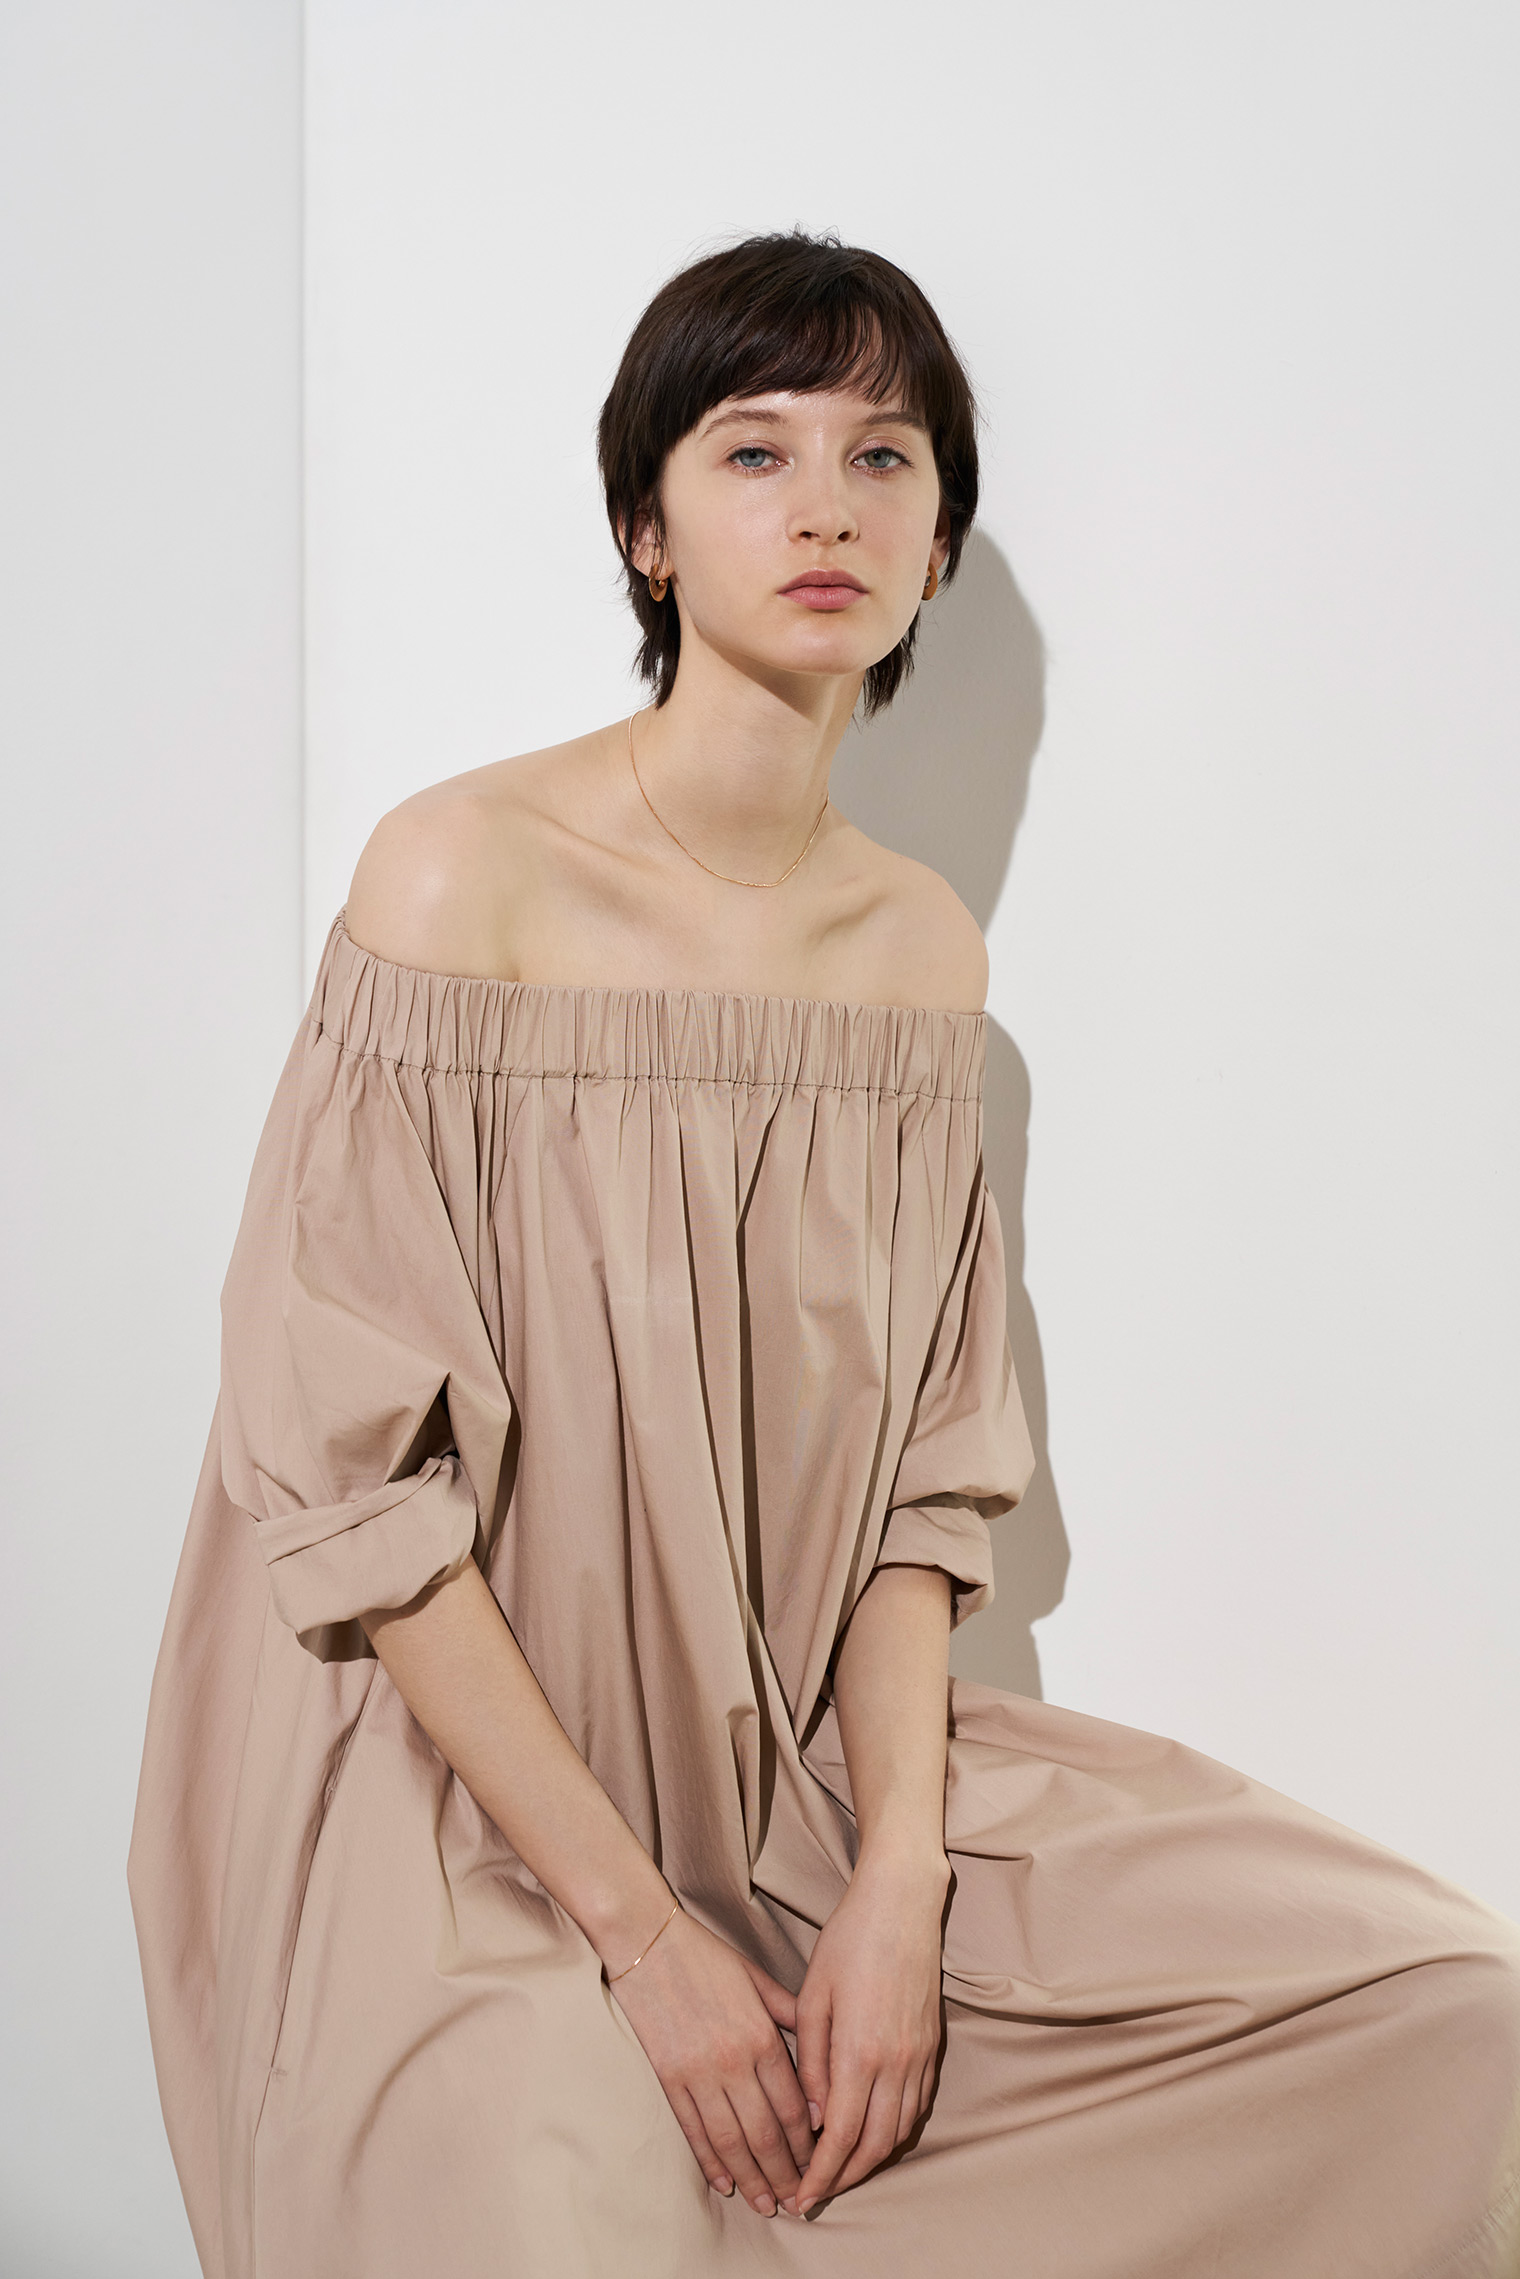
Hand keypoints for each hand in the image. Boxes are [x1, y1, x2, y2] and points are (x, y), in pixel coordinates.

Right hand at [608, 1907, 815, 2217]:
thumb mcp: (759, 1979)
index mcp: (762, 2036)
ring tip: (767, 2205)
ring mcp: (699, 2074)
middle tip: (799, 2202)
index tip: (820, 2166)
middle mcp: (734, 2062)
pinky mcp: (669, 2078)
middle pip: (767, 2135)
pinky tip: (724, 2183)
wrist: (649, 1943)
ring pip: (732, 2142)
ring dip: (753, 2179)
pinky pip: (694, 2130)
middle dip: (786, 2174)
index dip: (808, 2145)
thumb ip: (791, 2016)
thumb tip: (819, 2051)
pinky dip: (710, 2162)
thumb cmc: (708, 1957)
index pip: (793, 2108)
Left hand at [793, 1849, 948, 2214]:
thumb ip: (813, 2063)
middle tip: (817, 2193)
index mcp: (861, 2051)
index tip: (802, 2196)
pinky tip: (873, 2132)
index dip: (820, 2174)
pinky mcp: (933, 2045)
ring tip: (841, 2170)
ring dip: (872, 2160)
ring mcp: (920, 2055)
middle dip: (845, 2178)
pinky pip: (917, 2106)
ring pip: (900, 2131)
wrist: (902, 1904)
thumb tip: (816, 2119)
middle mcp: (897, 2062)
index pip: (842, 2137)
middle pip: (875, 2146)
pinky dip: (895, 2131)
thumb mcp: (813, 1996)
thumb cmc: (849, 1942)